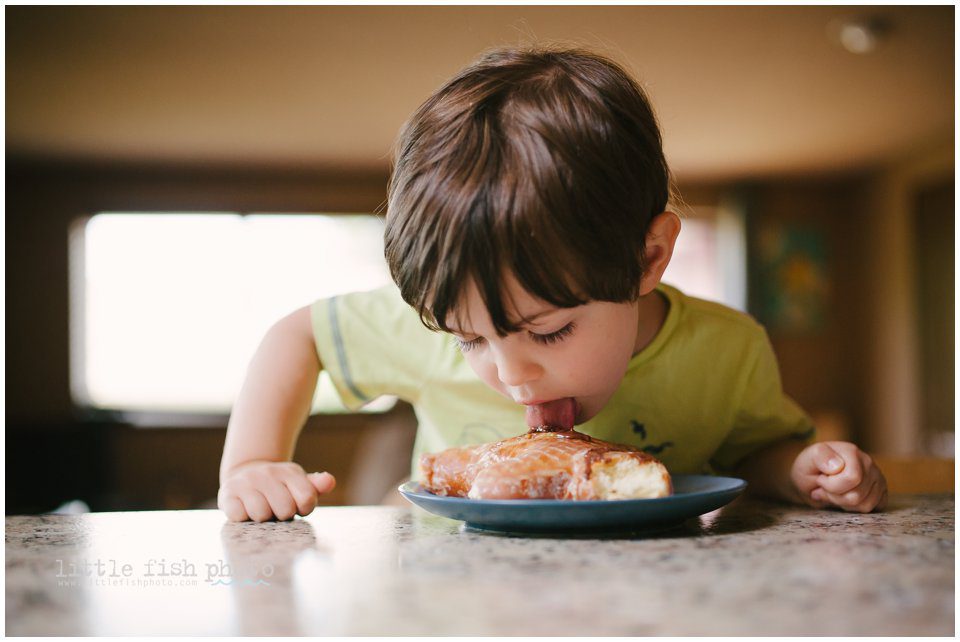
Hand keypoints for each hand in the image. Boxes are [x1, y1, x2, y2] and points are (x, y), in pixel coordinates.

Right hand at [218, 461, 335, 521]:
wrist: (245, 474)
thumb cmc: (279, 487)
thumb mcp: (298, 484)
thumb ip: (315, 487)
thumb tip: (329, 481)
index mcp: (289, 472)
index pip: (306, 499)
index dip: (303, 509)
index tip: (296, 506)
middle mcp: (267, 474)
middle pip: (285, 510)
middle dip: (282, 515)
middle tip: (276, 508)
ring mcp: (246, 482)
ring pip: (262, 514)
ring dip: (263, 518)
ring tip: (262, 509)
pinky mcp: (227, 494)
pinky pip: (239, 516)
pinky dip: (243, 518)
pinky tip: (245, 510)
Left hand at [791, 441, 887, 511]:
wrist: (812, 478)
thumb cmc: (810, 468)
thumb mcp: (807, 459)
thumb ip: (821, 457)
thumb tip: (838, 466)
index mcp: (851, 451)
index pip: (852, 478)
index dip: (831, 485)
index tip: (821, 479)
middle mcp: (868, 463)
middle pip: (857, 496)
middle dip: (835, 496)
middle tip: (825, 488)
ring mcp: (877, 478)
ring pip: (865, 505)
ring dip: (843, 503)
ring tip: (833, 492)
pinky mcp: (881, 492)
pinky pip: (873, 509)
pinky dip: (855, 509)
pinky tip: (844, 497)